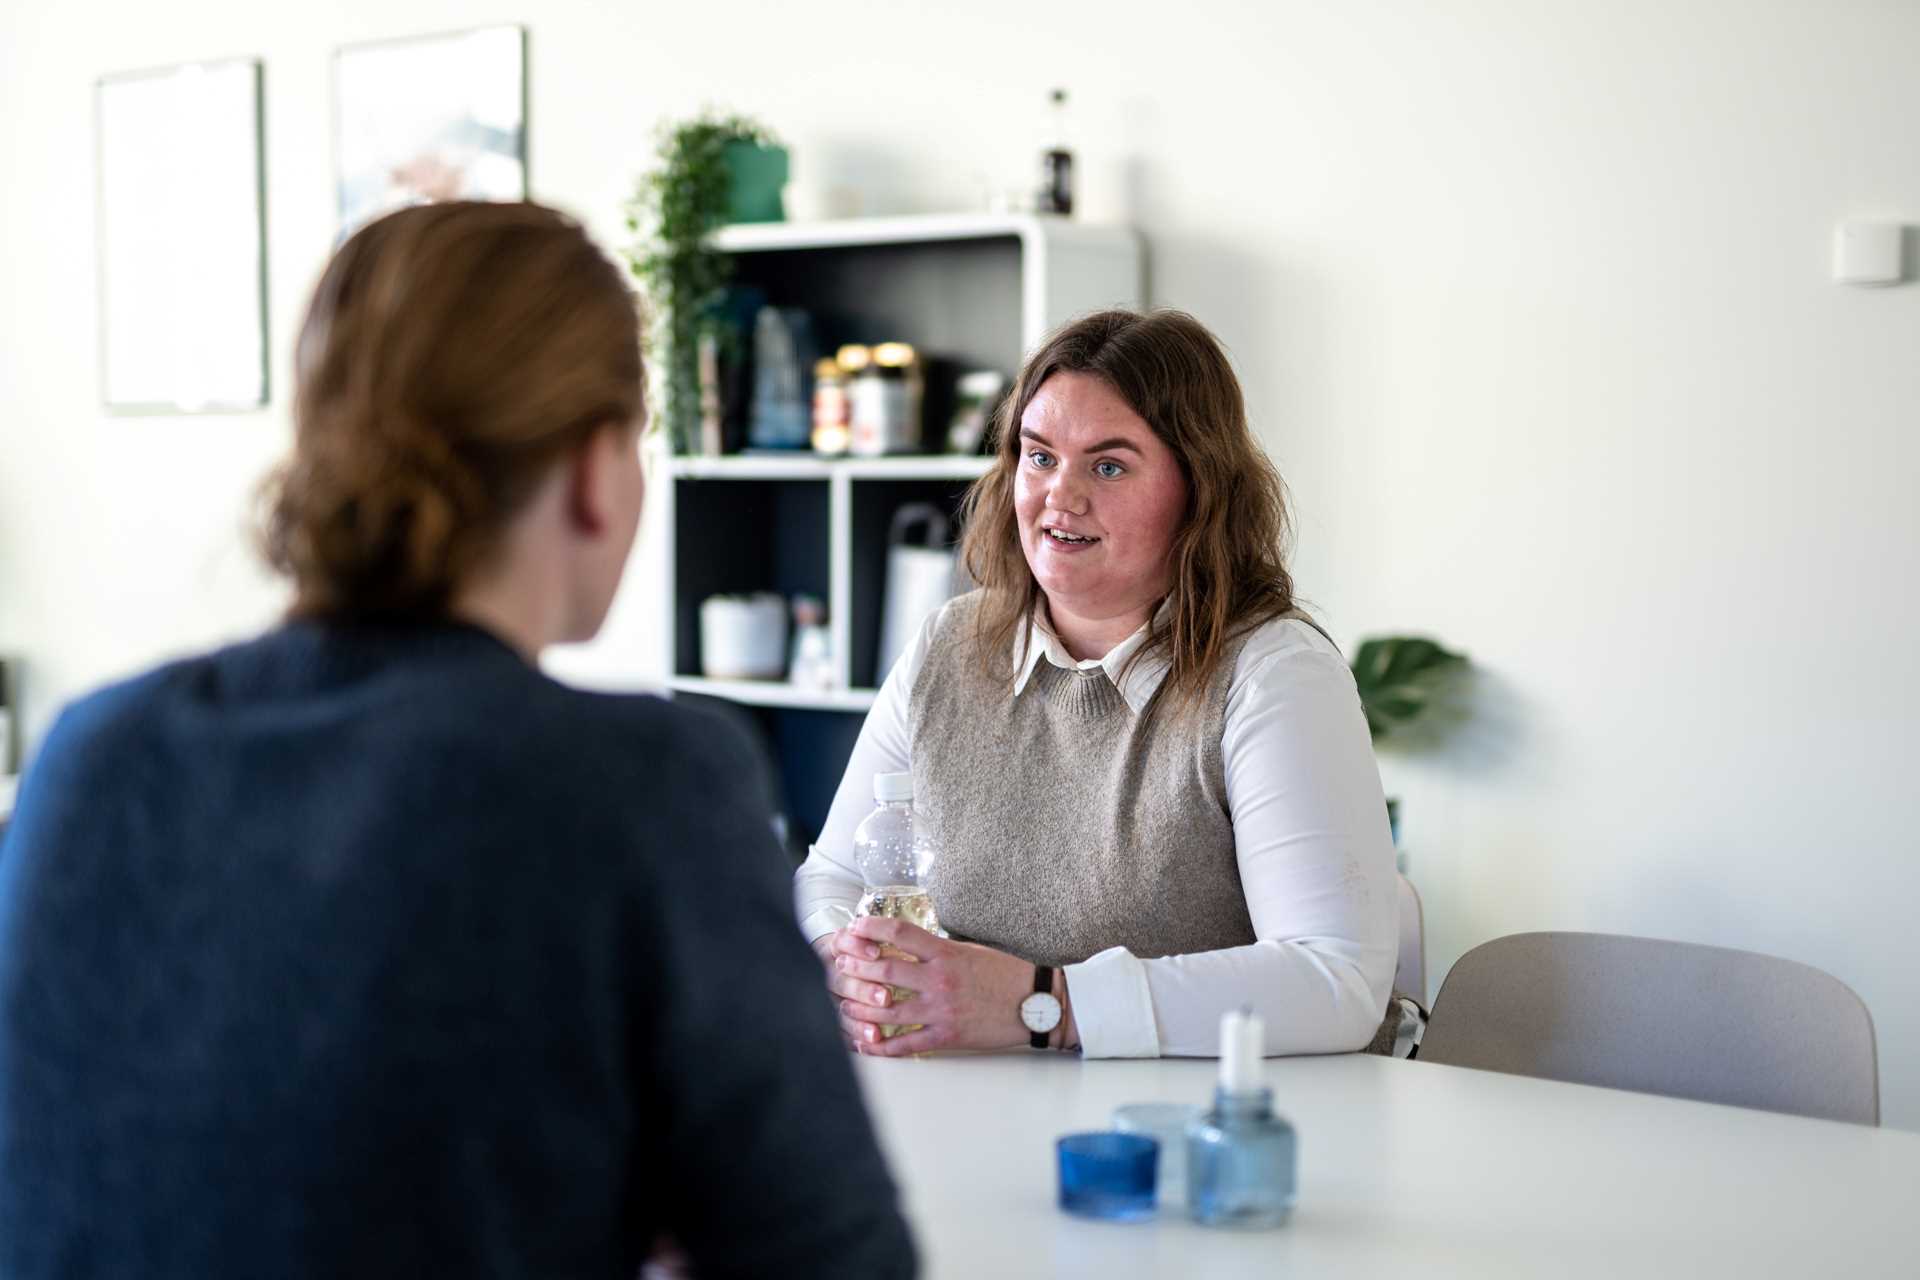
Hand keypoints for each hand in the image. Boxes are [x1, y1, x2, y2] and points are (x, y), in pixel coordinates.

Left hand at [829, 915, 1038, 1056]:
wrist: (1037, 1003)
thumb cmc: (1005, 974)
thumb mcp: (970, 951)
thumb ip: (938, 950)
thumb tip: (907, 947)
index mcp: (945, 954)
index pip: (899, 934)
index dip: (870, 929)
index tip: (853, 928)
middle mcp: (939, 980)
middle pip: (884, 972)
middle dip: (855, 968)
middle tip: (837, 966)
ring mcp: (940, 1011)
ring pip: (886, 1012)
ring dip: (859, 1009)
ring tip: (843, 1006)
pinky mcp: (946, 1037)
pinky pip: (906, 1045)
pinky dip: (882, 1048)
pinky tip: (866, 1046)